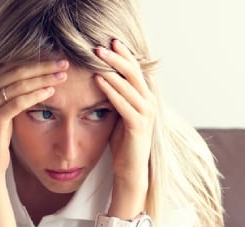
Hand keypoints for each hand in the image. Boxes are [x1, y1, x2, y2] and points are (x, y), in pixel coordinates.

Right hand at [0, 60, 68, 177]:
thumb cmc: (2, 132)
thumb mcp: (8, 106)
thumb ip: (16, 88)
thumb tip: (41, 70)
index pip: (14, 65)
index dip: (37, 60)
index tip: (58, 59)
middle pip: (17, 72)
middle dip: (43, 67)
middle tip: (64, 63)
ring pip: (19, 85)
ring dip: (43, 79)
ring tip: (62, 77)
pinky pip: (18, 103)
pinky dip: (36, 96)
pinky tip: (51, 92)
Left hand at [95, 39, 155, 194]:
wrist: (131, 167)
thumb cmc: (123, 140)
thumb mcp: (120, 112)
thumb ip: (117, 94)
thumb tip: (102, 75)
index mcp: (146, 96)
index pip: (135, 69)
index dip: (124, 54)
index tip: (110, 41)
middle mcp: (149, 101)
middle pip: (133, 72)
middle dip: (116, 58)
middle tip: (99, 46)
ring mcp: (145, 113)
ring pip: (128, 85)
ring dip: (111, 70)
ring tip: (96, 58)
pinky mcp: (137, 125)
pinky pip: (123, 103)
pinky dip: (110, 90)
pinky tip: (98, 80)